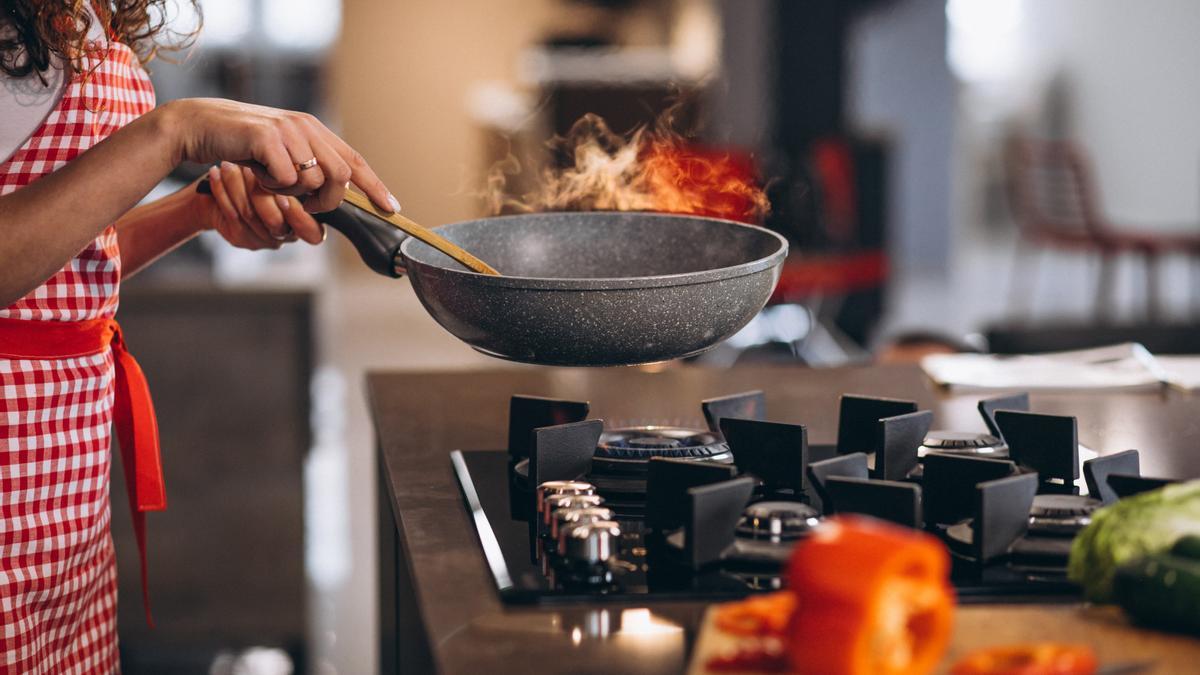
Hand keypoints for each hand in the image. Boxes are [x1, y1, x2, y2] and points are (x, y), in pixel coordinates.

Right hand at [163, 98, 399, 213]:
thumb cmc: (239, 145)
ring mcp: (288, 130)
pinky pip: (288, 180)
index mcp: (314, 130)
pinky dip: (273, 187)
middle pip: (341, 176)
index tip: (392, 207)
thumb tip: (335, 194)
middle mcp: (306, 127)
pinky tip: (257, 174)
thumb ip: (309, 167)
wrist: (199, 127)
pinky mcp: (268, 138)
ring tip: (270, 180)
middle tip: (303, 204)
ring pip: (314, 181)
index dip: (375, 186)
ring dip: (292, 193)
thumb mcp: (281, 154)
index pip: (354, 160)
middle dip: (327, 201)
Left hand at [200, 162, 323, 248]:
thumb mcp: (283, 172)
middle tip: (249, 168)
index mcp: (306, 224)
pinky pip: (230, 214)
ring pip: (250, 215)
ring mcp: (262, 240)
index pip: (312, 233)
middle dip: (260, 191)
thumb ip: (297, 176)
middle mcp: (286, 235)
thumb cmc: (260, 175)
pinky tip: (215, 173)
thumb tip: (302, 166)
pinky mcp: (239, 238)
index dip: (298, 215)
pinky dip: (221, 190)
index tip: (283, 189)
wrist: (222, 191)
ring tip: (228, 164)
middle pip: (276, 221)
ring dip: (237, 185)